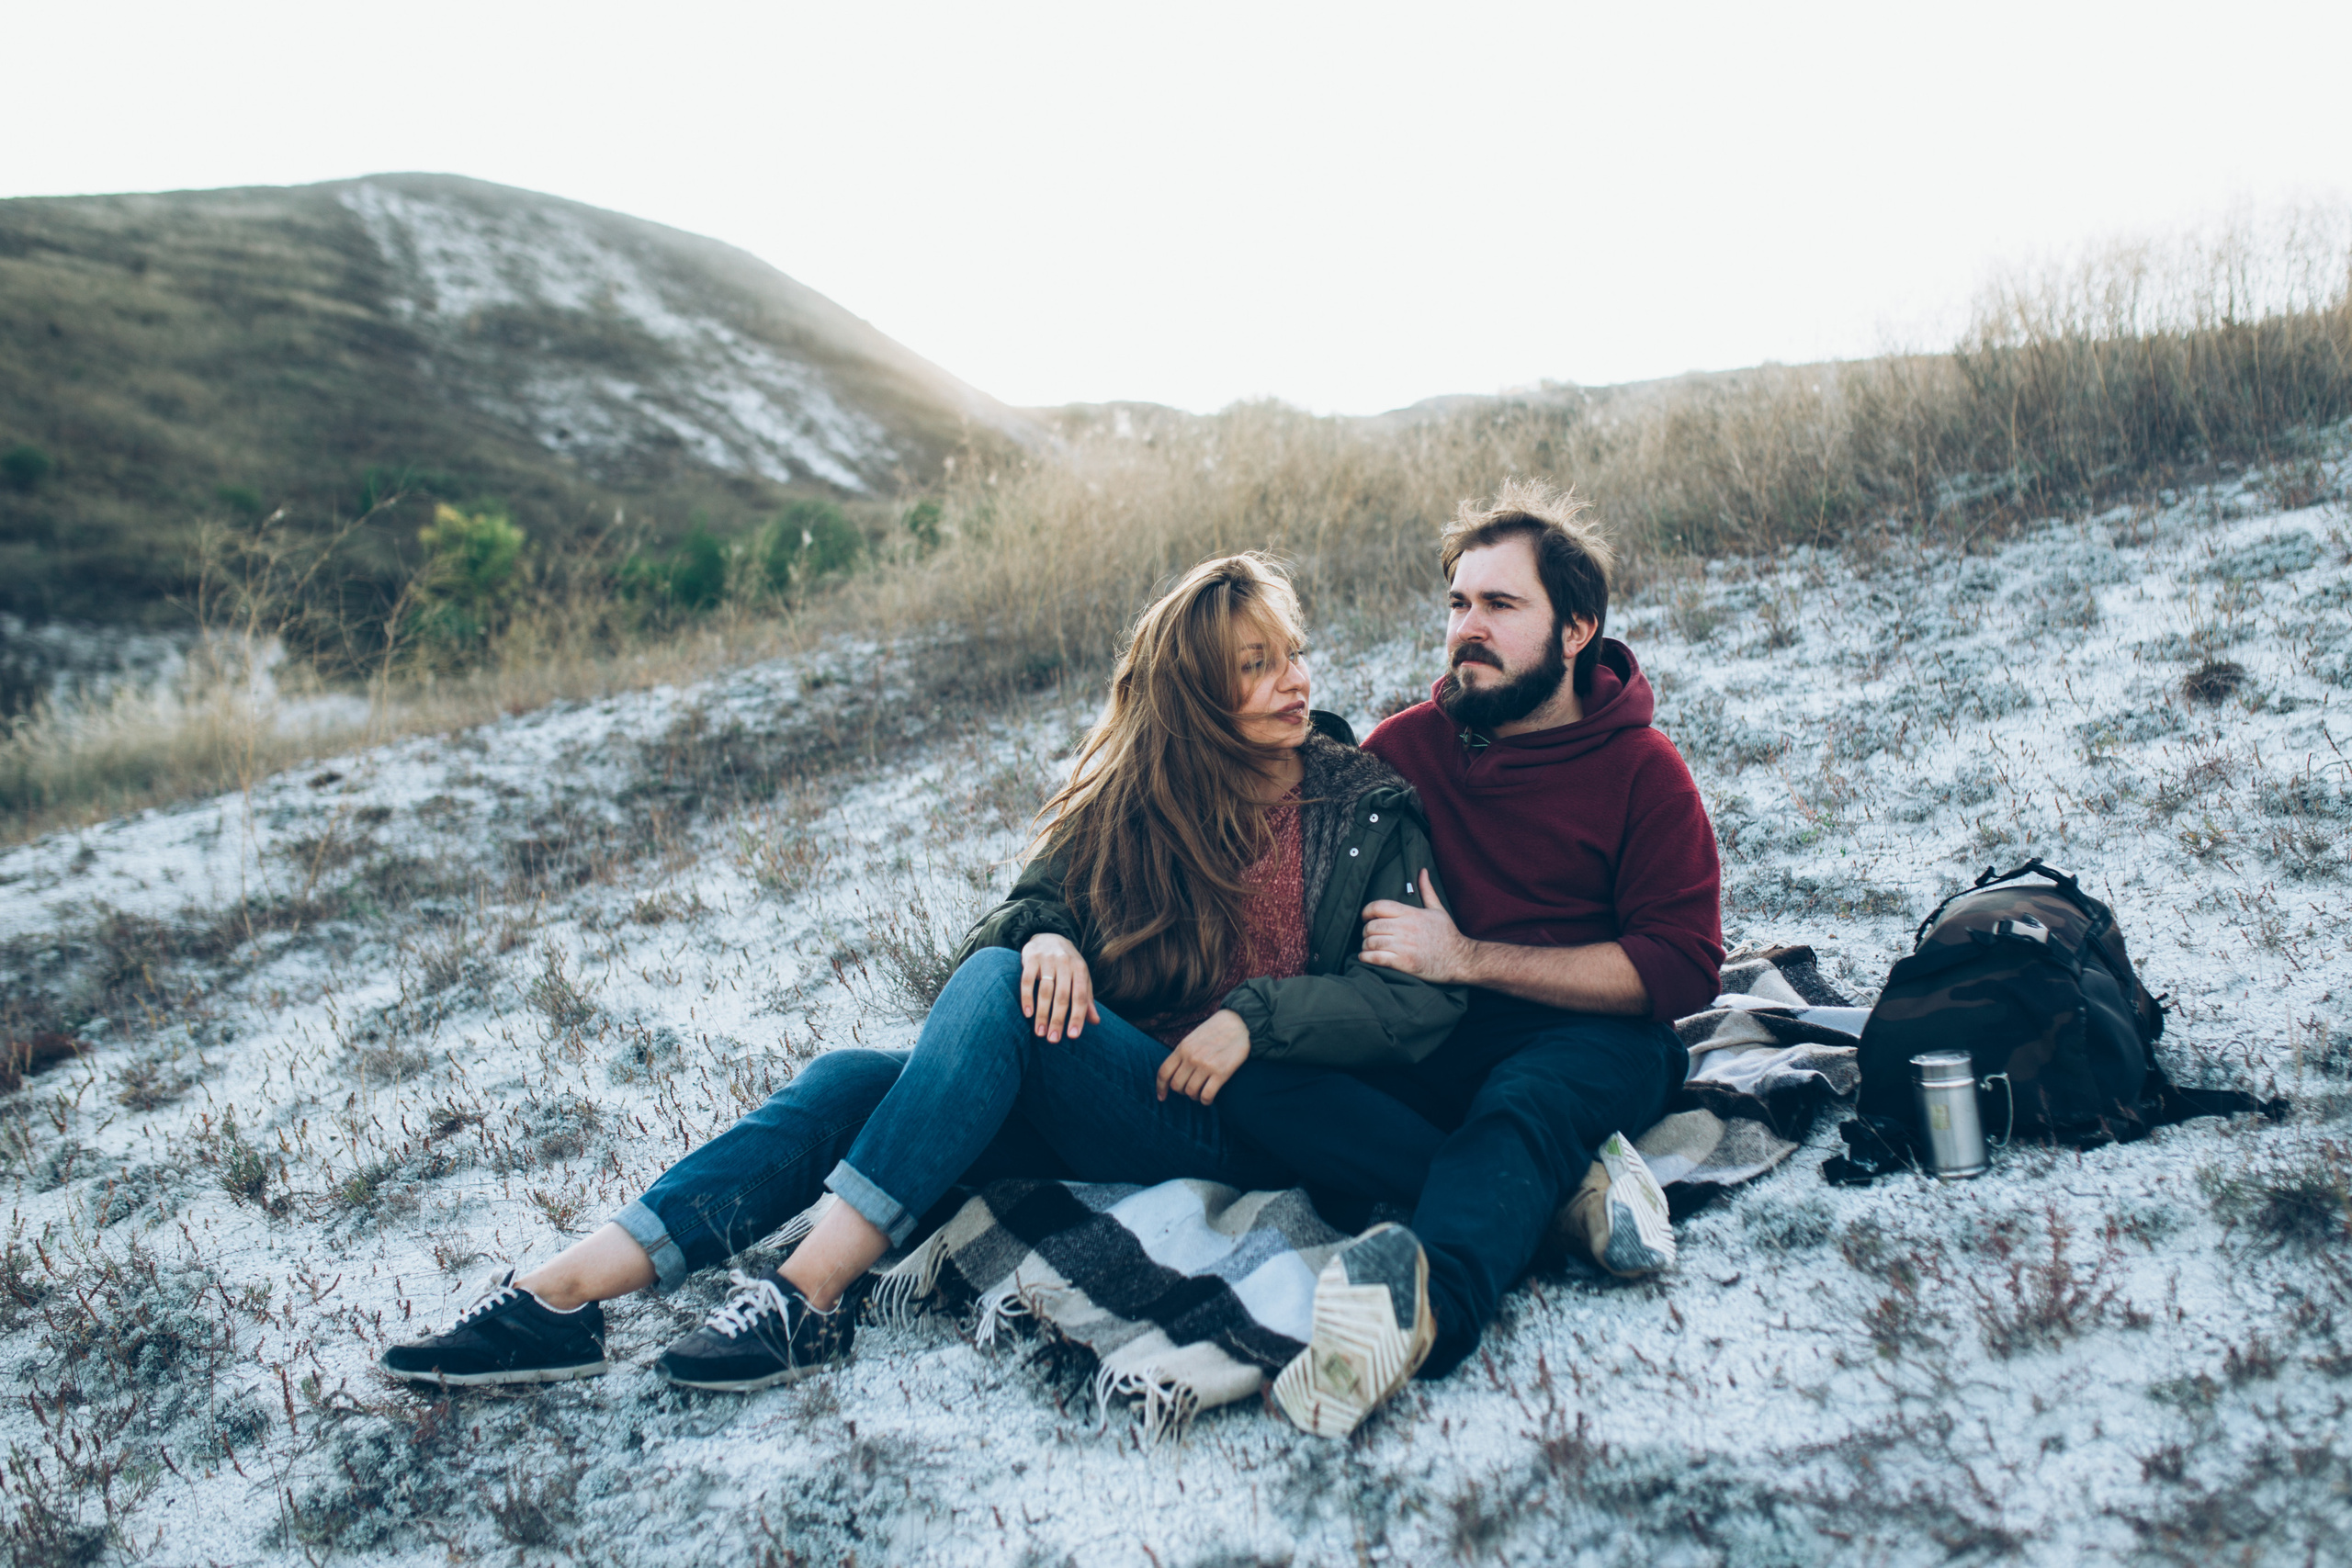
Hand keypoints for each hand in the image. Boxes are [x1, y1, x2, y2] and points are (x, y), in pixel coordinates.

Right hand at [1019, 934, 1099, 1041]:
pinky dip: (1027, 997)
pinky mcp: (1031, 958)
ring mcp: (1047, 960)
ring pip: (1045, 990)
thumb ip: (1087, 999)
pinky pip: (1027, 980)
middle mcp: (1065, 963)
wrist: (1049, 936)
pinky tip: (1027, 1013)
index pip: (1080, 997)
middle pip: (1062, 996)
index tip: (1073, 1036)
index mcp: (1080, 969)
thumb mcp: (1081, 977)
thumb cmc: (1068, 964)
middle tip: (1053, 1039)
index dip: (1077, 1017)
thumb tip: (1095, 1022)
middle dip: (1058, 1020)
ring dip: (1042, 1014)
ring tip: (1040, 1032)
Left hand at [1155, 1010, 1250, 1104]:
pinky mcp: (1221, 1073)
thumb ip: (1183, 1053)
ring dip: (1195, 1096)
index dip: (1160, 1087)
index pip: (1164, 1072)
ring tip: (1201, 1093)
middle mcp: (1191, 1057)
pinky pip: (1206, 1095)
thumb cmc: (1216, 1031)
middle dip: (1182, 1091)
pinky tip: (1209, 1099)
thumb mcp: (1193, 1038)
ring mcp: (1205, 1065)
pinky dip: (1206, 1101)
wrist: (1240, 1024)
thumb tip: (1175, 1072)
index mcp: (1182, 1048)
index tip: (1162, 1097)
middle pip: (1176, 1085)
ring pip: (1191, 1092)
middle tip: (1190, 1090)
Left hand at [1359, 870, 1477, 982]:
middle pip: (1372, 925)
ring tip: (1369, 947)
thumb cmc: (1448, 935)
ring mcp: (1404, 946)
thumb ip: (1427, 890)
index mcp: (1411, 913)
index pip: (1378, 906)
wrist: (1460, 960)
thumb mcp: (1438, 910)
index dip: (1366, 911)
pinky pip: (1376, 958)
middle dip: (1366, 931)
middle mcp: (1406, 928)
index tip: (1366, 918)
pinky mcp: (1404, 962)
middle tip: (1368, 935)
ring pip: (1371, 942)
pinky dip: (1366, 958)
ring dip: (1365, 945)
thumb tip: (1423, 871)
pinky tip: (1367, 957)